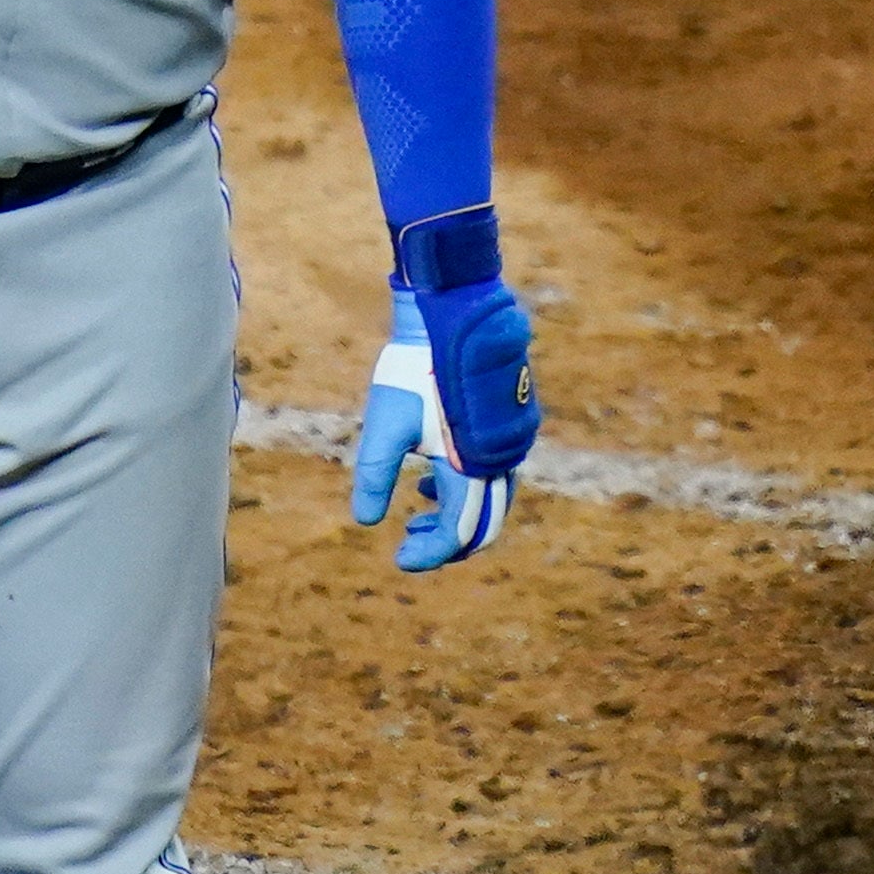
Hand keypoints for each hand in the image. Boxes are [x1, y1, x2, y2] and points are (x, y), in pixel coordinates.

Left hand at [350, 282, 536, 573]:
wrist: (452, 314)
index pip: (458, 533)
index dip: (429, 554)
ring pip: (490, 500)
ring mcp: (508, 442)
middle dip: (445, 541)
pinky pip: (493, 474)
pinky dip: (463, 488)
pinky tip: (429, 479)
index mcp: (471, 467)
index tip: (399, 559)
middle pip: (482, 525)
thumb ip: (374, 476)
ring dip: (454, 515)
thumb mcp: (385, 424)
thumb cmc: (413, 368)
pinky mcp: (507, 423)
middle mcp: (499, 460)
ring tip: (415, 512)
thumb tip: (365, 523)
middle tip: (409, 544)